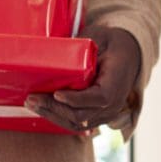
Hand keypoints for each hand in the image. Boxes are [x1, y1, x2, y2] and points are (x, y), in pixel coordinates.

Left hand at [27, 25, 143, 135]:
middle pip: (83, 115)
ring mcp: (107, 114)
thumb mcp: (101, 38)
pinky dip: (58, 117)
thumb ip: (82, 46)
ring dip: (52, 115)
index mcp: (117, 83)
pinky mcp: (97, 117)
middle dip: (54, 108)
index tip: (56, 93)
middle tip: (32, 98)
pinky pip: (77, 123)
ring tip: (32, 104)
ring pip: (77, 123)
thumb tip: (54, 47)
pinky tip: (42, 108)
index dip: (76, 99)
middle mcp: (114, 104)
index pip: (99, 98)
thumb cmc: (113, 43)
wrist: (128, 55)